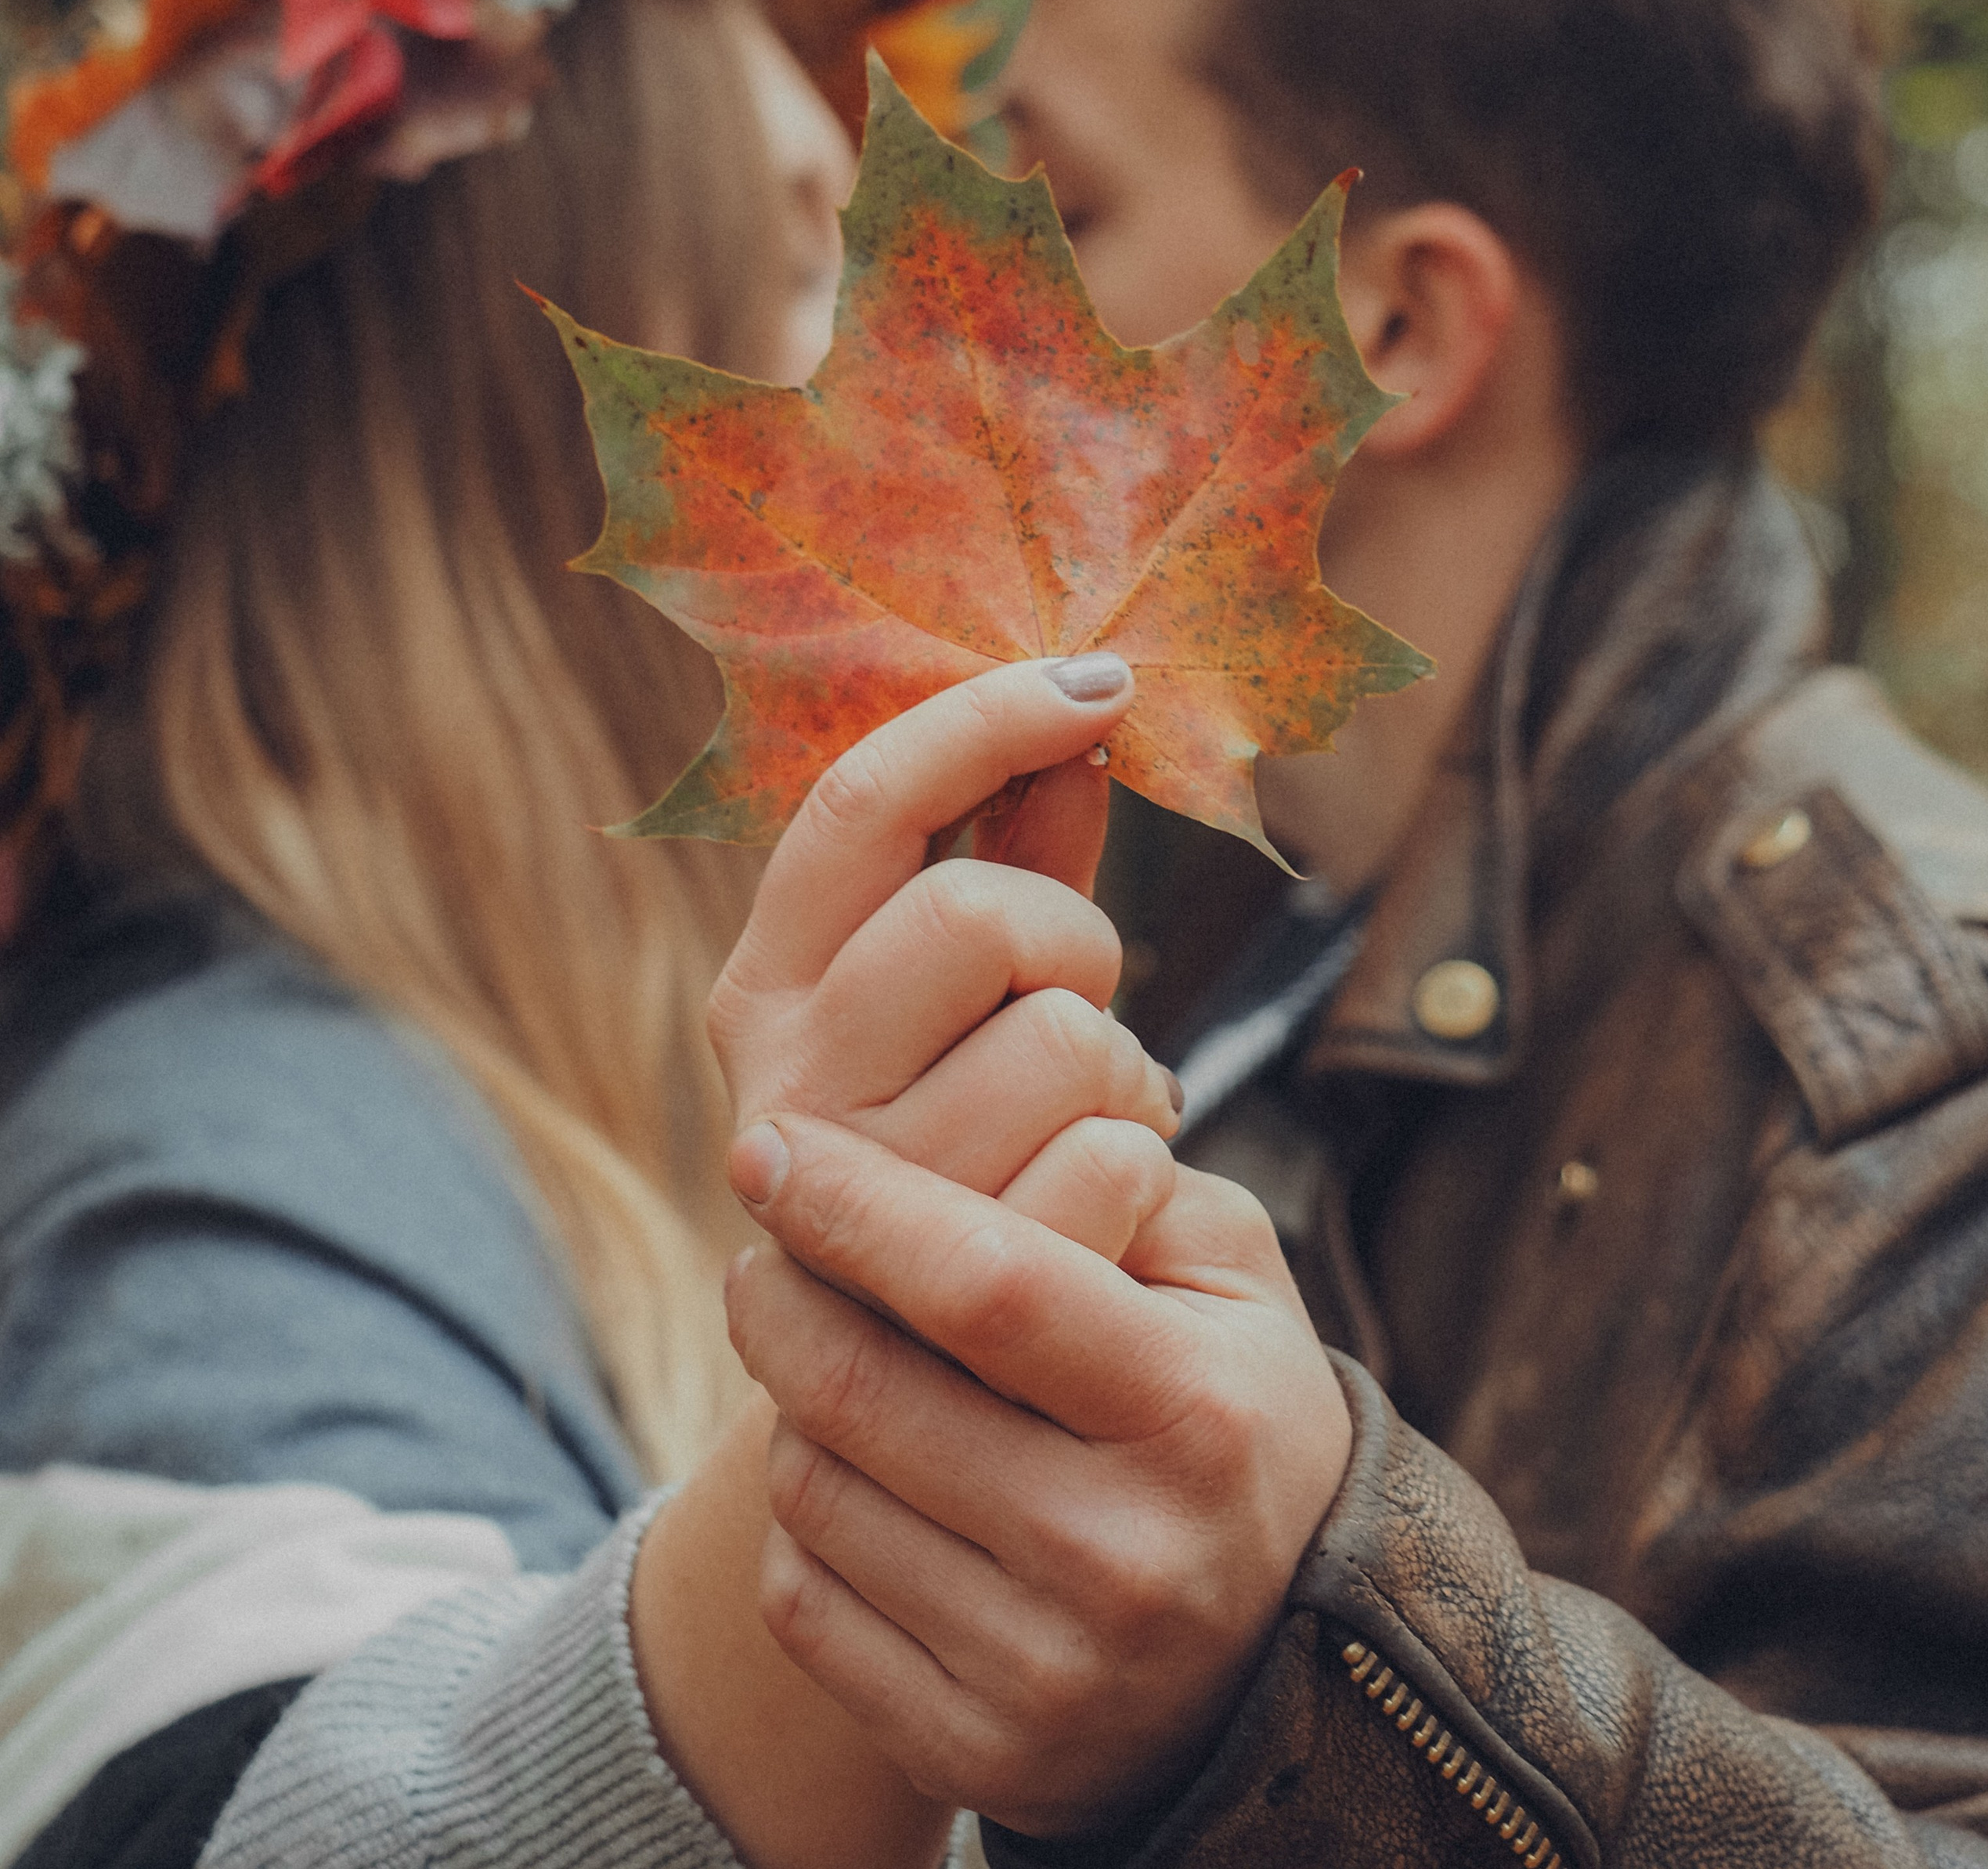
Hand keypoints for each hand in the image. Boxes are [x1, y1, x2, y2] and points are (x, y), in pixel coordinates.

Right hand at [707, 656, 1182, 1249]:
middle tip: (1073, 995)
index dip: (989, 719)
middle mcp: (783, 1086)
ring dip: (1119, 1066)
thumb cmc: (955, 1130)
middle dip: (1071, 937)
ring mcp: (858, 1203)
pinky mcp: (943, 1308)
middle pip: (977, 912)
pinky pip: (1118, 1164)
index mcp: (768, 983)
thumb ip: (1014, 850)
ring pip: (1067, 1039)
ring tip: (1086, 1115)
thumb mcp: (963, 991)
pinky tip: (1105, 1195)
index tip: (1102, 685)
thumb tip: (1086, 711)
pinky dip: (1145, 1165)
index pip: (864, 800)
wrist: (913, 1376)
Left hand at [723, 1111, 1353, 1839]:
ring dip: (789, 1402)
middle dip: (777, 1290)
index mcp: (1193, 1413)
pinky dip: (800, 1523)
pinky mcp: (978, 1757)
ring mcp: (1047, 1673)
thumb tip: (956, 1110)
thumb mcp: (1228, 1280)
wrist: (1278, 1656)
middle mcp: (1124, 1555)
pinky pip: (804, 1605)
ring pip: (816, 1491)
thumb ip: (1117, 1182)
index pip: (981, 1284)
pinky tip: (853, 1477)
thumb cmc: (1231, 1411)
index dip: (853, 1202)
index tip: (766, 1144)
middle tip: (768, 1245)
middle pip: (862, 1390)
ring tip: (829, 1358)